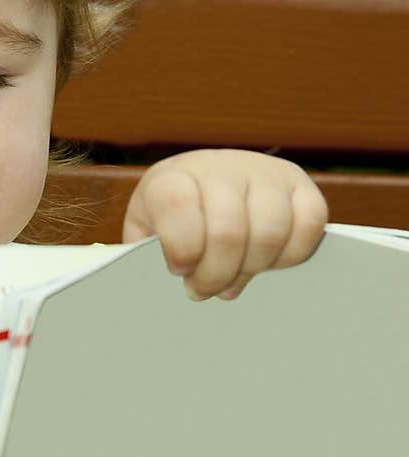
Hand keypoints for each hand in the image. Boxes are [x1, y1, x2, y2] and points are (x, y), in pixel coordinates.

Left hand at [121, 149, 328, 300]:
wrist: (205, 185)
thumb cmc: (172, 221)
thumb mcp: (147, 233)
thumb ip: (147, 255)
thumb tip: (157, 287)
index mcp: (173, 177)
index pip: (176, 205)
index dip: (181, 249)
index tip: (179, 270)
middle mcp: (221, 166)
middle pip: (228, 232)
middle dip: (216, 276)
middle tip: (204, 289)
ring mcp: (265, 172)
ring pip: (270, 232)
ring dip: (252, 269)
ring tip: (233, 278)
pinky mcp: (300, 185)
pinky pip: (309, 224)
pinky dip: (289, 256)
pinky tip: (265, 262)